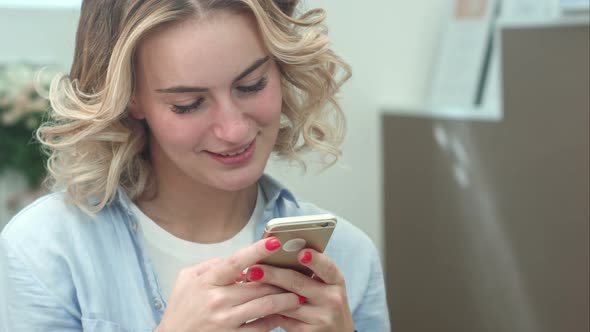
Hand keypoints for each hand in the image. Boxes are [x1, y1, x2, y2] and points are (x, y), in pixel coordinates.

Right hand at [156, 237, 302, 331]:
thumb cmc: (181, 309)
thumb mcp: (186, 280)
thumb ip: (210, 265)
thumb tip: (236, 260)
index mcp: (207, 282)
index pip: (236, 262)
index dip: (257, 250)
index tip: (275, 242)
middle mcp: (217, 300)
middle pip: (258, 285)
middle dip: (281, 280)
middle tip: (298, 274)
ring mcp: (225, 321)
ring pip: (264, 306)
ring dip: (285, 300)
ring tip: (298, 296)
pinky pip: (260, 328)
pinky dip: (274, 320)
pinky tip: (283, 314)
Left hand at [245, 249, 353, 330]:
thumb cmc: (324, 301)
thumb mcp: (325, 285)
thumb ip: (309, 272)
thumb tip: (277, 253)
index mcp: (336, 281)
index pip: (327, 267)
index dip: (315, 260)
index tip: (301, 252)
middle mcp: (332, 298)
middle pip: (298, 283)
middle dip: (273, 274)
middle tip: (254, 269)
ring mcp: (321, 317)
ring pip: (287, 303)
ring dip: (266, 292)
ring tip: (249, 283)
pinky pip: (284, 319)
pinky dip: (269, 309)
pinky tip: (257, 301)